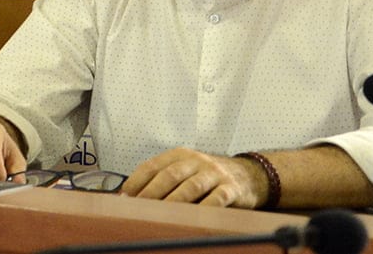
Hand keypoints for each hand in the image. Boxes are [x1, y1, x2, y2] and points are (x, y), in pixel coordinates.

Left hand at [122, 147, 258, 205]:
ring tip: (160, 215)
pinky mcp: (231, 188)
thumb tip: (130, 197)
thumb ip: (163, 179)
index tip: (124, 197)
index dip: (137, 181)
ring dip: (173, 202)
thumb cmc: (207, 176)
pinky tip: (193, 218)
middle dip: (151, 192)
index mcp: (180, 155)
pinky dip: (203, 209)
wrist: (248, 174)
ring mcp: (214, 173)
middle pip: (170, 175)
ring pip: (191, 187)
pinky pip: (216, 199)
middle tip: (138, 208)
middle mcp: (196, 160)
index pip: (153, 165)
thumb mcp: (186, 170)